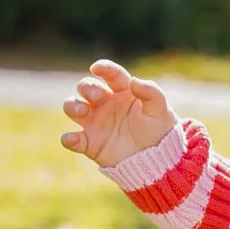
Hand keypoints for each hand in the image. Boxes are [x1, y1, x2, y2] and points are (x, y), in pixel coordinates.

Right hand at [60, 59, 176, 167]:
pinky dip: (69, 139)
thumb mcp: (161, 111)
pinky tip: (73, 139)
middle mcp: (104, 103)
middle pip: (86, 87)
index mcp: (122, 91)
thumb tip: (134, 82)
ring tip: (82, 112)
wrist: (157, 160)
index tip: (97, 68)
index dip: (103, 68)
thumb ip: (152, 93)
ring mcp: (95, 122)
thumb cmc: (158, 131)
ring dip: (72, 105)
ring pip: (73, 107)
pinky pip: (73, 139)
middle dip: (87, 87)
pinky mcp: (90, 143)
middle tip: (97, 97)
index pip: (110, 74)